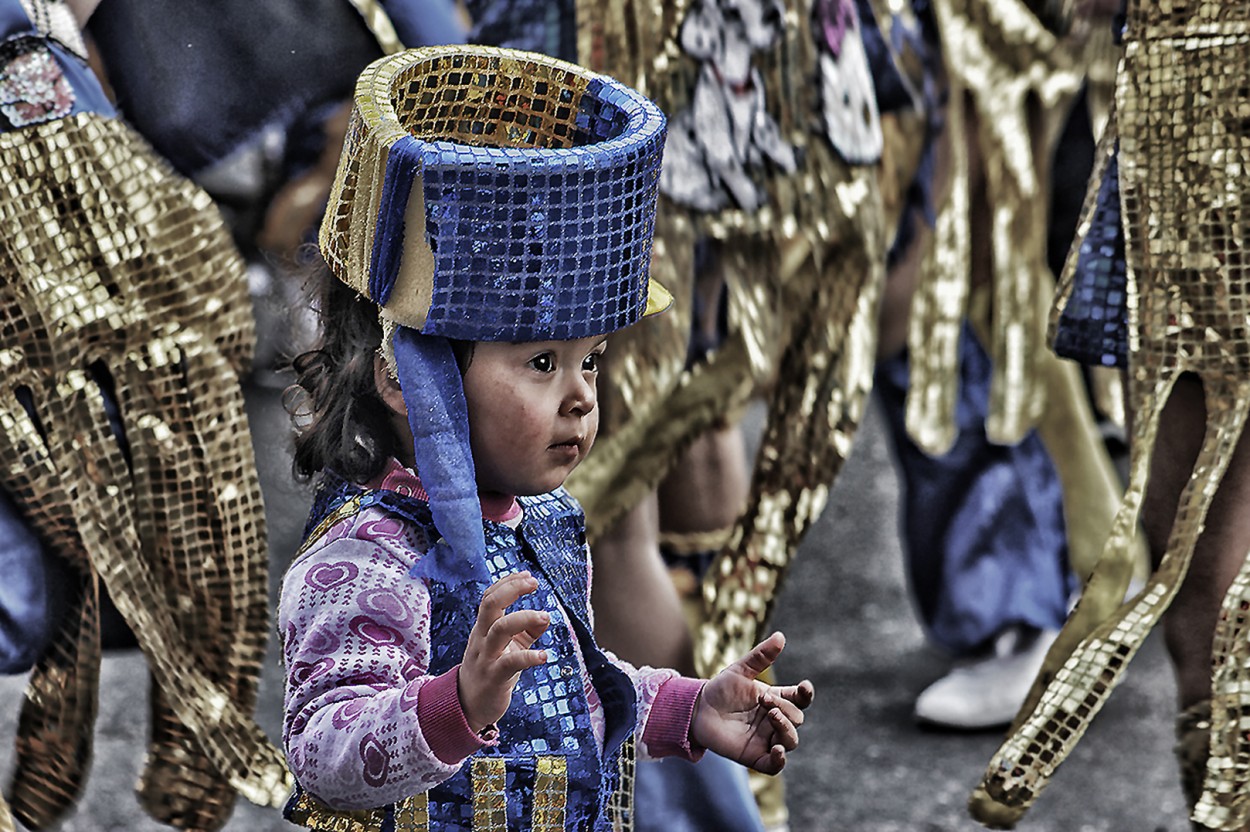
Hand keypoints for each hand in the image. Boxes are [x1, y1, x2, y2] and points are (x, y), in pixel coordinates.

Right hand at [458, 571, 550, 732]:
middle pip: (490, 604)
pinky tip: (544, 656)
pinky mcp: (494, 677)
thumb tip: (546, 617)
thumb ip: (525, 632)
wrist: (468, 706)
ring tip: (545, 616)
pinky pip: (510, 663)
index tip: (527, 575)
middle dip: (512, 589)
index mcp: (483, 628)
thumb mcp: (508, 648)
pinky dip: (529, 658)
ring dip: (524, 618)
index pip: (490, 596)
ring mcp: (486, 657)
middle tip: (534, 583)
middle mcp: (481, 638)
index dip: (508, 582)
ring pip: (499, 629)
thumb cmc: (491, 672)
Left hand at [690, 632, 814, 774]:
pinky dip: (780, 759)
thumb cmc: (720, 688)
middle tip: (764, 702)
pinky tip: (777, 750)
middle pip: (797, 719)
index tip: (804, 687)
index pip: (800, 699)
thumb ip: (760, 656)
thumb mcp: (740, 670)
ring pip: (791, 740)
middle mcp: (774, 720)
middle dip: (786, 710)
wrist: (697, 709)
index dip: (805, 694)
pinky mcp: (755, 756)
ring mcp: (766, 739)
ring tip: (771, 716)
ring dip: (786, 729)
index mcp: (775, 699)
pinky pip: (775, 765)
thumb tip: (781, 636)